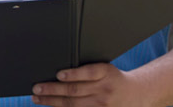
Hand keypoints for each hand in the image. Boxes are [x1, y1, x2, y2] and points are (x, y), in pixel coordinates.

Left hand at [30, 63, 156, 106]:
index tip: (59, 75)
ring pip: (73, 104)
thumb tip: (58, 73)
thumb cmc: (113, 78)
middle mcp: (104, 89)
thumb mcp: (105, 69)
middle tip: (36, 88)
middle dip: (53, 90)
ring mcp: (102, 104)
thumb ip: (87, 70)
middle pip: (75, 90)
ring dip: (52, 101)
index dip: (73, 74)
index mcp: (106, 72)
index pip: (88, 73)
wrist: (136, 93)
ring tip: (38, 98)